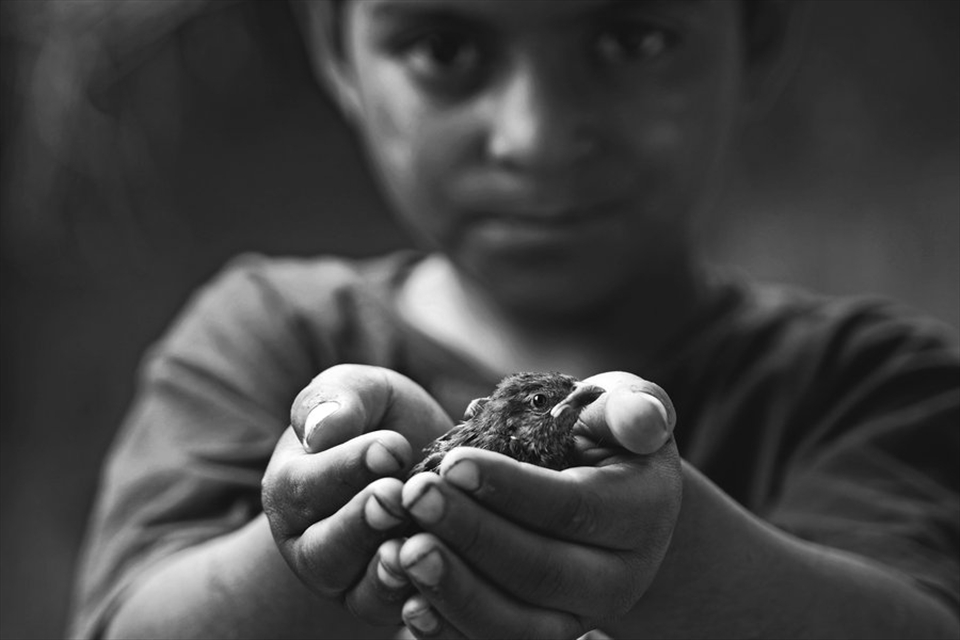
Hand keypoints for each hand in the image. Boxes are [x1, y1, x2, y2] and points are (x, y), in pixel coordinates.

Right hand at [261, 364, 452, 624]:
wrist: (423, 465)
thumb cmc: (383, 423)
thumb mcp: (364, 395)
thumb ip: (339, 399)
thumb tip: (321, 428)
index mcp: (292, 487)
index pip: (307, 484)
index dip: (349, 465)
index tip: (392, 448)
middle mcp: (310, 542)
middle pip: (325, 546)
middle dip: (362, 520)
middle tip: (397, 495)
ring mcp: (347, 581)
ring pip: (358, 587)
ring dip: (385, 568)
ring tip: (412, 542)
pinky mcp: (385, 605)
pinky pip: (394, 614)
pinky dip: (413, 600)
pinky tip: (437, 578)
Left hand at [389, 371, 681, 637]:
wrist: (616, 496)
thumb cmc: (610, 435)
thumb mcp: (628, 408)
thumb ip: (633, 408)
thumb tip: (641, 421)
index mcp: (641, 514)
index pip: (572, 508)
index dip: (510, 489)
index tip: (451, 463)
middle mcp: (618, 579)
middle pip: (540, 572)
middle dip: (470, 535)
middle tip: (414, 497)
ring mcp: (579, 615)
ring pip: (516, 624)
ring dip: (454, 590)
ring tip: (401, 550)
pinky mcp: (542, 631)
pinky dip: (450, 631)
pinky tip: (408, 601)